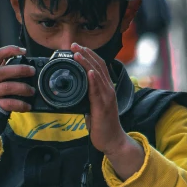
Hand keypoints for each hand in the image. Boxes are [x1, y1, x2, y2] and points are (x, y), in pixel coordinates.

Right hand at [0, 46, 35, 112]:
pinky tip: (28, 105)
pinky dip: (20, 105)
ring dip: (23, 88)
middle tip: (32, 71)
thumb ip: (3, 66)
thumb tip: (23, 60)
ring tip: (32, 91)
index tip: (24, 51)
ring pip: (8, 87)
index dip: (10, 50)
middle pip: (4, 71)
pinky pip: (9, 103)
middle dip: (20, 70)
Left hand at [71, 44, 144, 179]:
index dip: (89, 55)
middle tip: (73, 45)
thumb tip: (79, 91)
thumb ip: (89, 97)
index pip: (99, 67)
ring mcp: (107, 98)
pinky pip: (97, 91)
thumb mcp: (94, 107)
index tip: (77, 47)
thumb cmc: (103, 125)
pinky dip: (93, 79)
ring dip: (86, 62)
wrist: (113, 141)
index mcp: (106, 89)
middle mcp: (109, 90)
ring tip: (77, 53)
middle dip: (85, 54)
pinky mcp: (103, 107)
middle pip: (98, 66)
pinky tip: (88, 71)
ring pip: (97, 75)